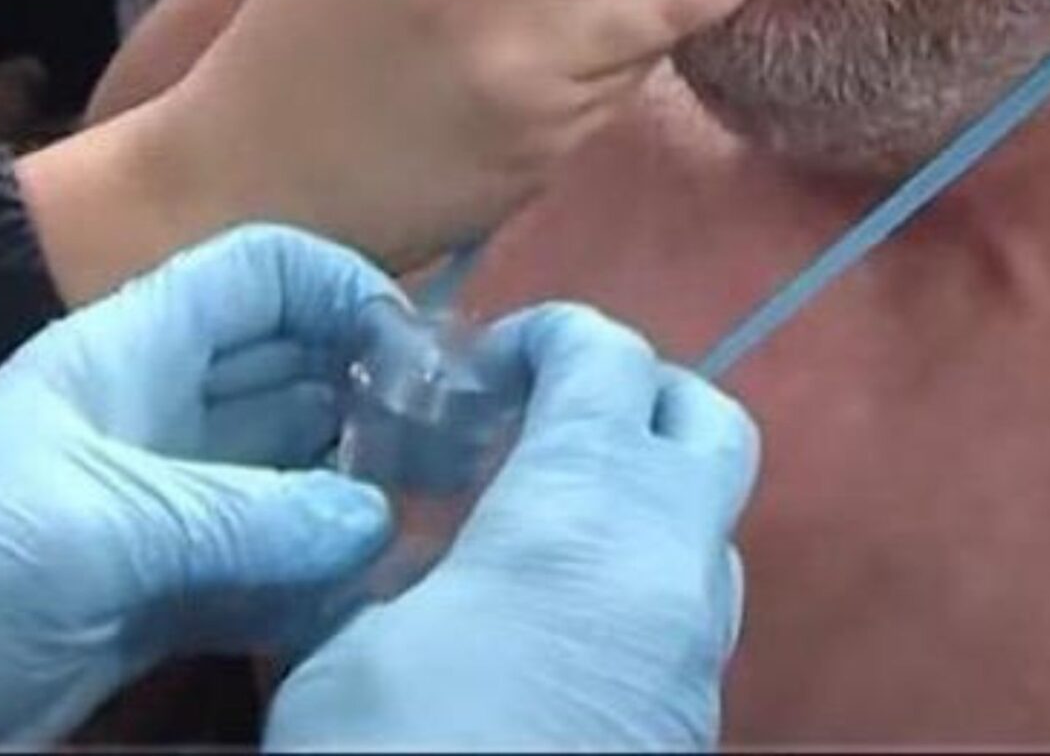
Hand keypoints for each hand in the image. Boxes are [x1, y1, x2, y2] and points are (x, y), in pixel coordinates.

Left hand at [0, 227, 399, 750]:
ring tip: (442, 527)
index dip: (343, 288)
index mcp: (135, 356)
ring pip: (300, 475)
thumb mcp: (93, 535)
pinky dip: (326, 578)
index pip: (261, 273)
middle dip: (381, 397)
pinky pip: (275, 567)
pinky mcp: (167, 596)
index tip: (418, 355)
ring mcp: (169, 509)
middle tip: (466, 453)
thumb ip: (244, 521)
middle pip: (301, 373)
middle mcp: (166, 419)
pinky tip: (378, 595)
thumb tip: (375, 519)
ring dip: (364, 494)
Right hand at [268, 305, 758, 752]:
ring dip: (641, 494)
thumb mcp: (342, 648)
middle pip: (704, 419)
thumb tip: (397, 540)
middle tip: (538, 422)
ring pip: (707, 522)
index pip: (607, 354)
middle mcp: (670, 559)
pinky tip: (552, 615)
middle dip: (631, 396)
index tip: (483, 362)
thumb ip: (381, 563)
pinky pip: (691, 610)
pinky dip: (641, 578)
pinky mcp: (696, 715)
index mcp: (585, 505)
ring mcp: (699, 644)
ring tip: (537, 523)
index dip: (547, 333)